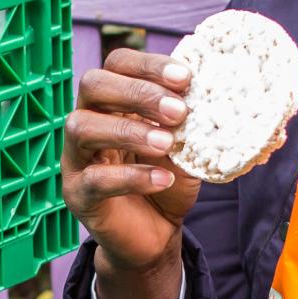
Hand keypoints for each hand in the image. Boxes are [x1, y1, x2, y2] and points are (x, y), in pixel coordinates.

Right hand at [63, 47, 201, 298]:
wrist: (156, 235)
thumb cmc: (166, 180)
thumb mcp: (186, 145)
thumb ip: (191, 120)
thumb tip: (221, 92)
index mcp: (113, 101)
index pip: (118, 63)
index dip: (149, 64)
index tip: (186, 77)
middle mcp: (88, 120)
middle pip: (93, 85)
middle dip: (138, 93)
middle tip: (178, 112)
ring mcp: (76, 158)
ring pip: (83, 127)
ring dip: (129, 130)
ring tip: (167, 144)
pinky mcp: (78, 194)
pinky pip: (95, 178)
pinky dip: (131, 177)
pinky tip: (162, 179)